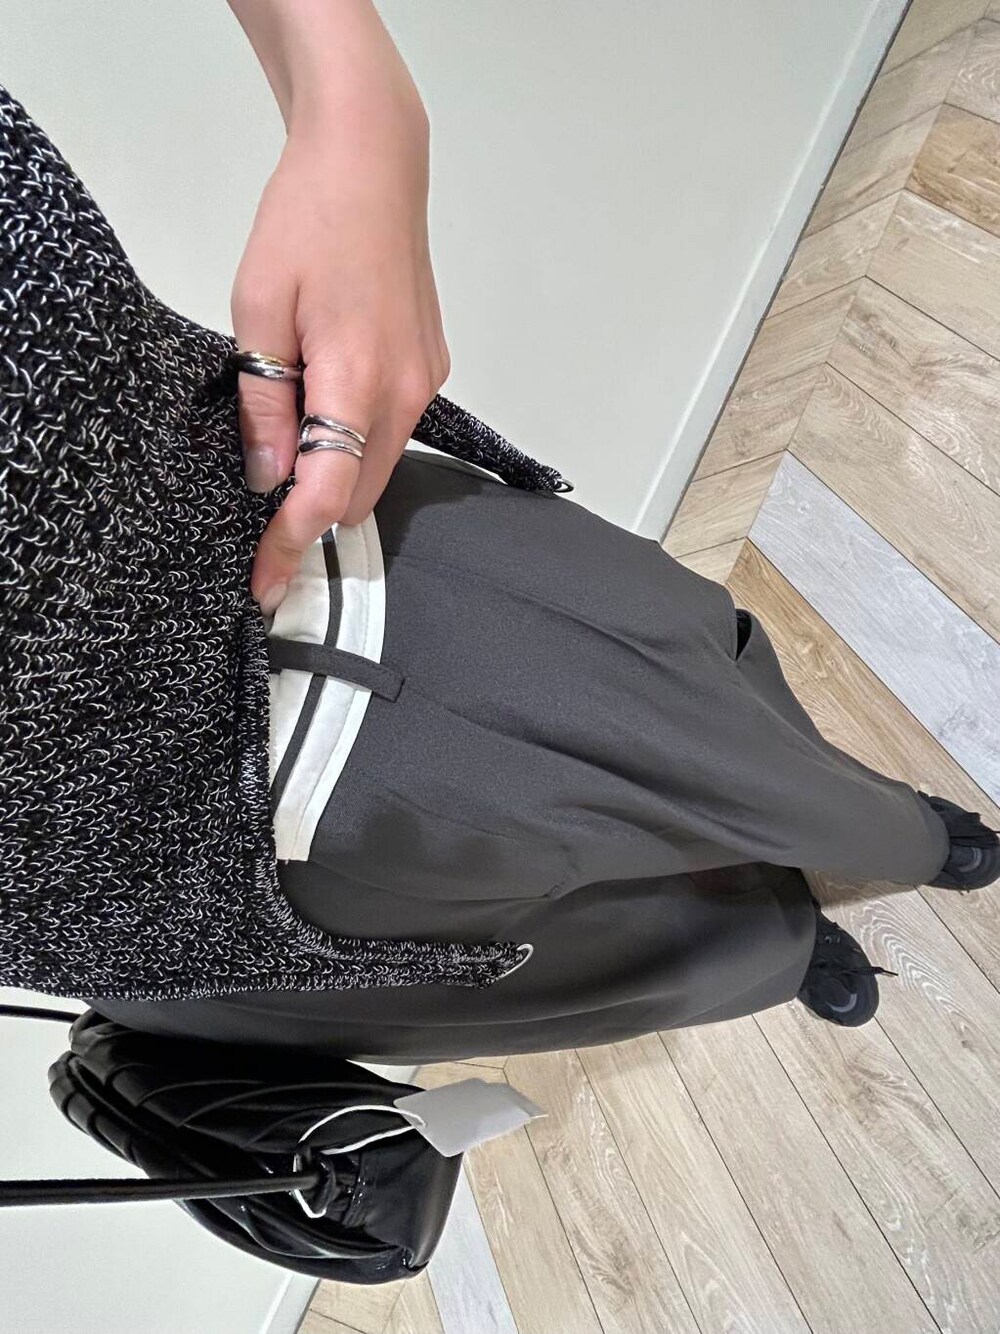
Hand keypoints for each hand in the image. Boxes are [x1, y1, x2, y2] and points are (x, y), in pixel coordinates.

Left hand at [230, 17, 449, 613]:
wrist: (372, 163)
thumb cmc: (306, 222)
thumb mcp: (257, 310)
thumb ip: (265, 402)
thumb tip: (269, 476)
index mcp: (357, 380)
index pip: (326, 494)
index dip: (289, 545)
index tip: (262, 581)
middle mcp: (406, 394)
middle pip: (358, 496)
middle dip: (311, 518)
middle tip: (258, 516)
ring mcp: (426, 383)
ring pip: (379, 469)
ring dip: (336, 480)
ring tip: (288, 444)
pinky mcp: (432, 370)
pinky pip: (392, 434)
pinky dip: (357, 445)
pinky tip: (325, 407)